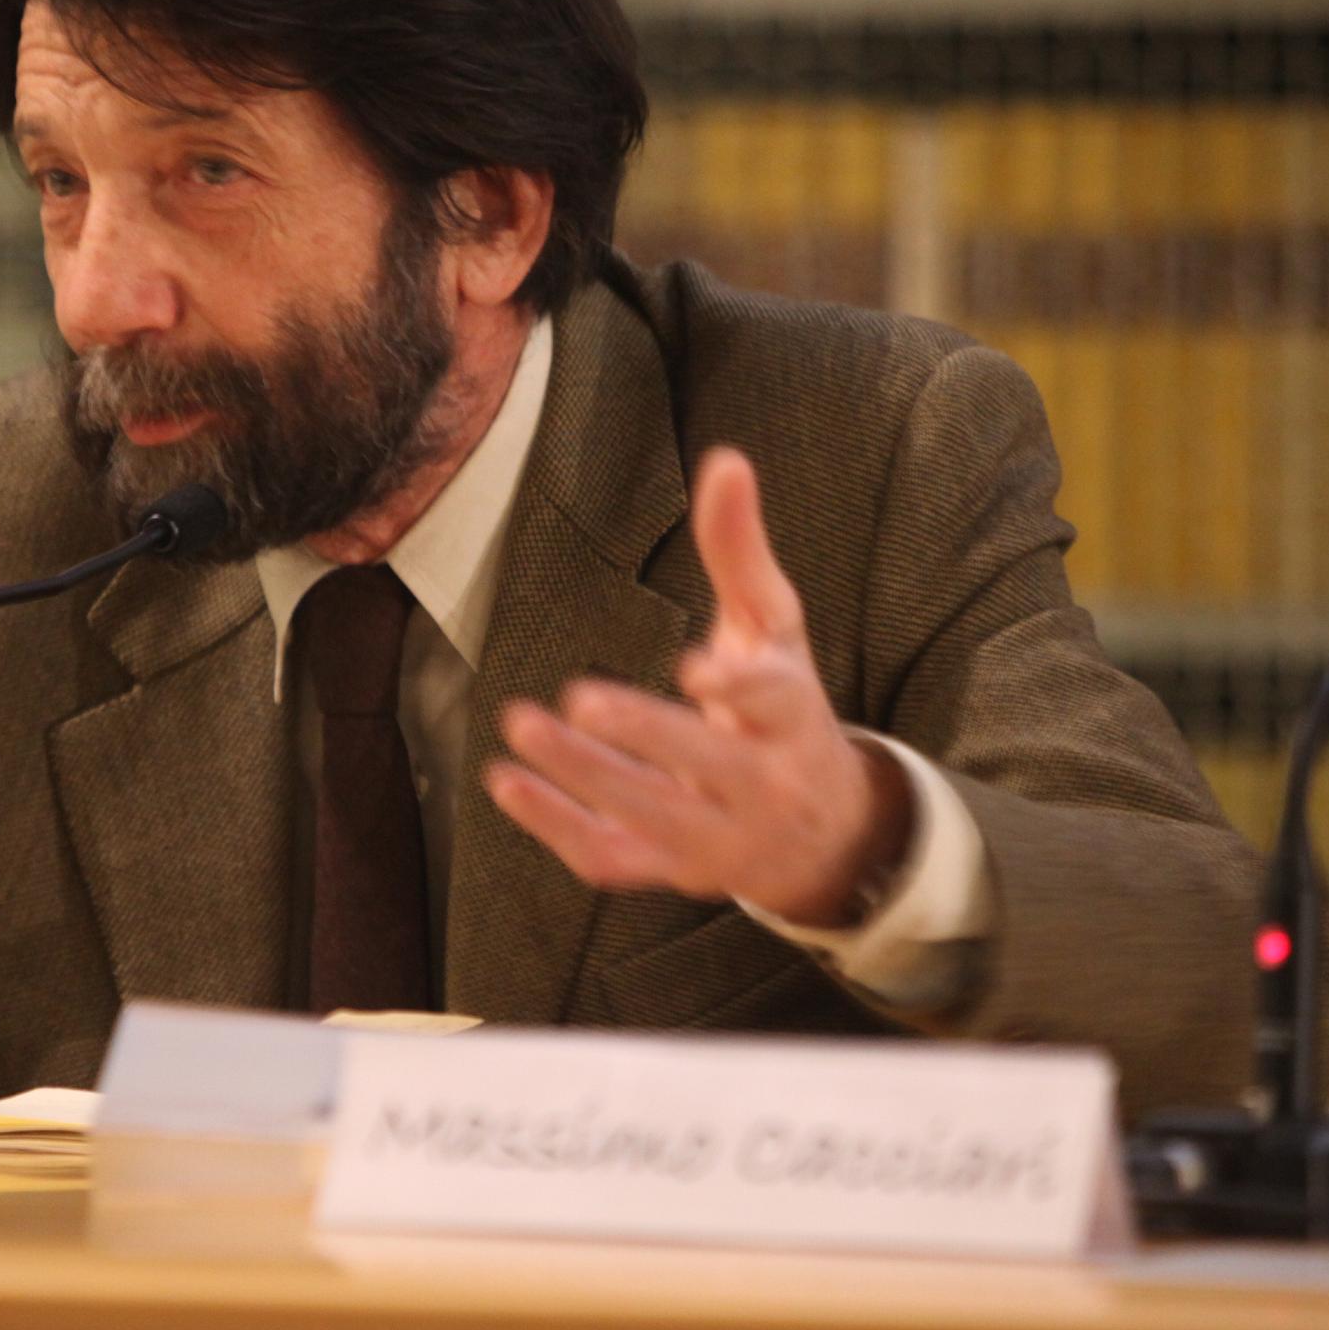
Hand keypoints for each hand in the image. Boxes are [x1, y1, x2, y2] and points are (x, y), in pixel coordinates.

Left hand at [485, 446, 911, 925]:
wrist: (822, 837)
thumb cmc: (782, 711)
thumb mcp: (774, 630)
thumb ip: (741, 551)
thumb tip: (726, 458)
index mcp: (794, 717)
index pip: (777, 702)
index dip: (741, 689)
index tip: (697, 669)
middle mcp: (763, 785)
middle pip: (707, 767)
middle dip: (644, 735)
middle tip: (579, 697)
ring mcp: (717, 838)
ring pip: (652, 815)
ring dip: (583, 776)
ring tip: (520, 726)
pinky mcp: (672, 871)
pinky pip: (613, 859)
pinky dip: (556, 827)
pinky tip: (506, 783)